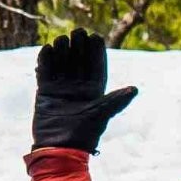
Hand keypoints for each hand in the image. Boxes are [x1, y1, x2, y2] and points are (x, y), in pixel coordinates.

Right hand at [31, 26, 135, 153]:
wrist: (58, 148)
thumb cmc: (83, 134)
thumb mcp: (101, 114)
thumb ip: (115, 100)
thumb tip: (135, 89)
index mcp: (94, 91)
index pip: (96, 66)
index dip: (96, 51)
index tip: (96, 36)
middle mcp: (78, 88)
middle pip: (78, 61)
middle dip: (78, 46)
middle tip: (77, 32)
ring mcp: (61, 89)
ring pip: (62, 63)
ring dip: (62, 50)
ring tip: (61, 40)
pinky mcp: (46, 92)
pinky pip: (46, 72)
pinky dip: (45, 61)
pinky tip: (47, 49)